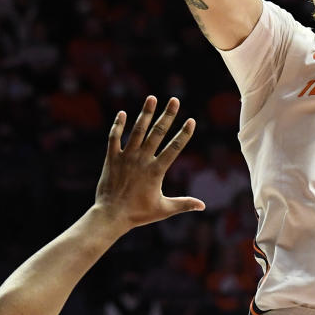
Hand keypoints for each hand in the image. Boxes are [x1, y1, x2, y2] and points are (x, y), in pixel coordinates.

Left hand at [94, 96, 204, 228]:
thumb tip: (203, 206)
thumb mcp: (164, 210)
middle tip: (174, 100)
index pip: (173, 148)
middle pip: (157, 133)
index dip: (184, 134)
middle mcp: (142, 160)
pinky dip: (118, 125)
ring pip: (137, 131)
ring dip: (146, 113)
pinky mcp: (112, 159)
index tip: (191, 121)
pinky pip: (114, 138)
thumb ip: (184, 204)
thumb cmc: (138, 214)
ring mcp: (126, 158)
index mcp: (155, 171)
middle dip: (167, 115)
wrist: (111, 216)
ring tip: (152, 98)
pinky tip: (122, 113)